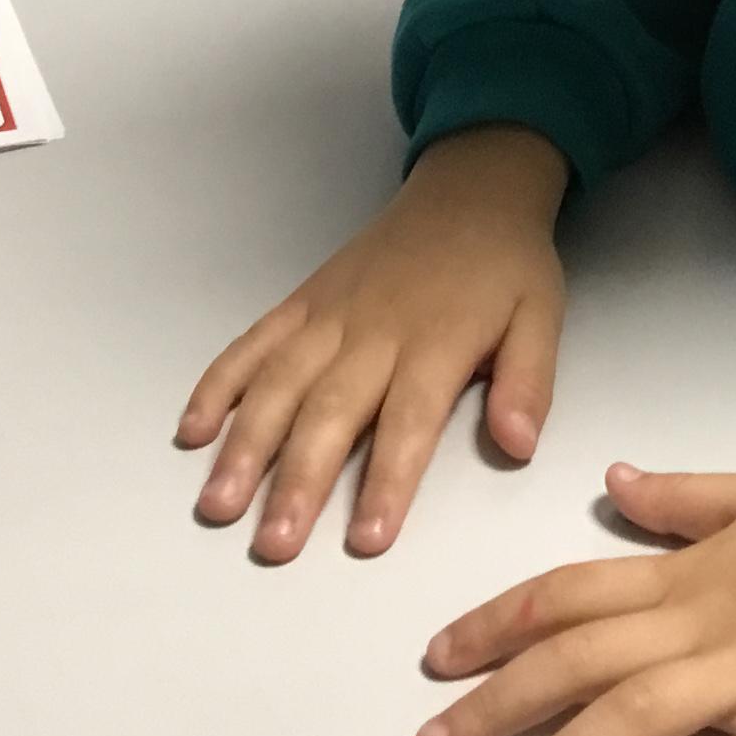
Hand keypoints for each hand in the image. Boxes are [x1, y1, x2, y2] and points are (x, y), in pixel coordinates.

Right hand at [175, 125, 570, 562]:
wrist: (468, 191)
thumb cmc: (506, 267)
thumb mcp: (542, 316)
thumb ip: (528, 382)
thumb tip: (518, 446)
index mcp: (437, 342)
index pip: (409, 421)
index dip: (387, 480)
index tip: (366, 539)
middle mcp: (374, 331)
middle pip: (331, 411)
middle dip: (299, 480)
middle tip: (274, 544)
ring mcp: (329, 315)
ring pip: (280, 382)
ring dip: (245, 443)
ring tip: (219, 503)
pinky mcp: (302, 302)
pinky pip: (253, 343)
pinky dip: (219, 384)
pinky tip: (193, 432)